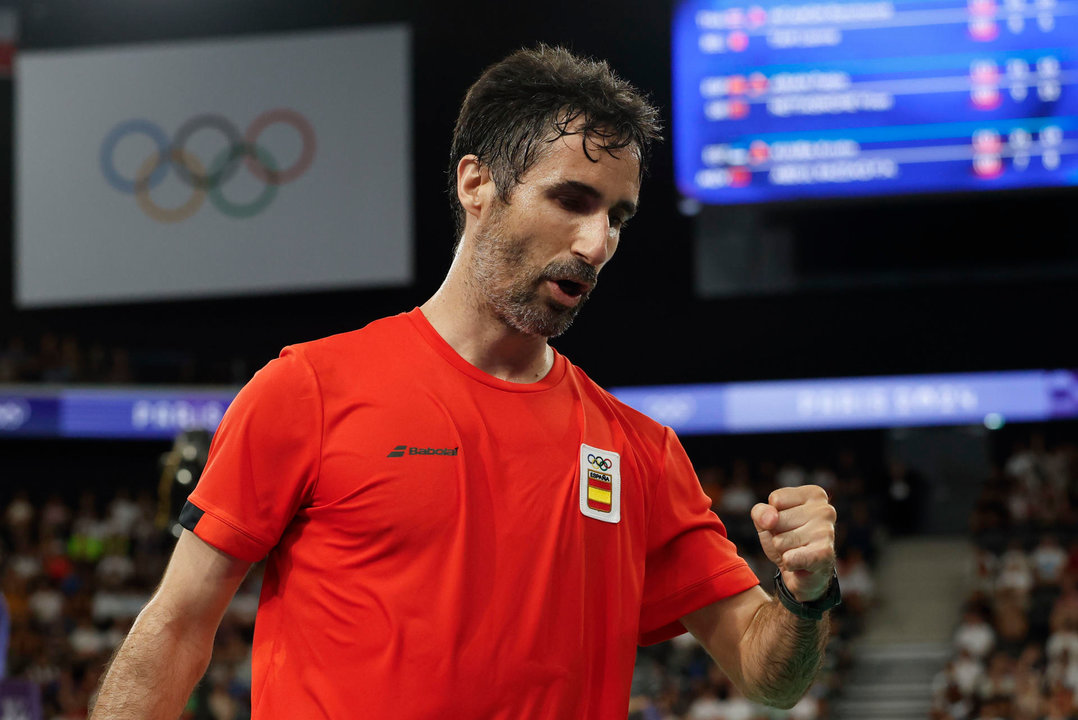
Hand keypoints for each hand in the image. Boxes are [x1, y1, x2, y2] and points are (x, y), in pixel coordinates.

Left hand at [751, 485, 836, 601]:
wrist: (804, 575)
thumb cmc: (787, 541)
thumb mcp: (766, 522)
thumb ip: (760, 512)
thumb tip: (771, 519)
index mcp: (814, 494)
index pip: (776, 499)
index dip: (772, 516)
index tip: (786, 524)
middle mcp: (825, 510)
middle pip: (777, 520)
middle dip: (777, 535)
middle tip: (792, 542)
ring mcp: (827, 532)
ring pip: (780, 541)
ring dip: (782, 551)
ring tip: (796, 551)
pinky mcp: (825, 554)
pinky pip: (790, 558)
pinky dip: (788, 564)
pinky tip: (799, 564)